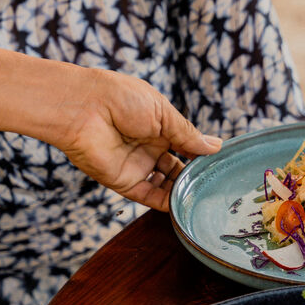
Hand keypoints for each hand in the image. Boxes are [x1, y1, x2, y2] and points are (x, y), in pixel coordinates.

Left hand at [56, 70, 222, 211]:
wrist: (83, 108)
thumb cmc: (121, 99)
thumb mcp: (163, 112)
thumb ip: (188, 134)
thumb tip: (216, 146)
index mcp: (159, 126)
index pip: (186, 145)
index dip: (202, 154)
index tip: (221, 163)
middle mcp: (149, 147)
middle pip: (178, 168)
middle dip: (195, 176)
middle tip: (215, 183)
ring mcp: (137, 166)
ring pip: (166, 185)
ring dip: (183, 191)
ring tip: (203, 195)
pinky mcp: (124, 182)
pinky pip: (149, 197)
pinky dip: (167, 203)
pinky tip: (184, 205)